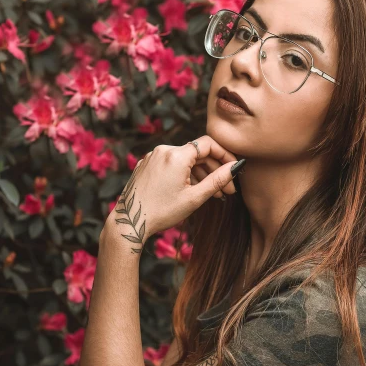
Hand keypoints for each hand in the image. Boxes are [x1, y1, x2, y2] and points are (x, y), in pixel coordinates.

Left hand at [103, 136, 243, 252]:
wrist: (129, 222)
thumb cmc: (162, 211)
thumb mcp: (194, 198)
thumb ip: (217, 180)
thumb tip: (235, 167)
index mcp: (176, 155)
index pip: (208, 144)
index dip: (225, 155)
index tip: (234, 168)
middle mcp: (163, 151)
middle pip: (197, 154)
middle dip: (214, 170)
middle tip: (228, 190)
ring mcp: (152, 157)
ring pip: (184, 160)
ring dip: (201, 174)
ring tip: (213, 195)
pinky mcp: (146, 166)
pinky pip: (171, 165)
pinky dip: (184, 175)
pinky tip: (192, 191)